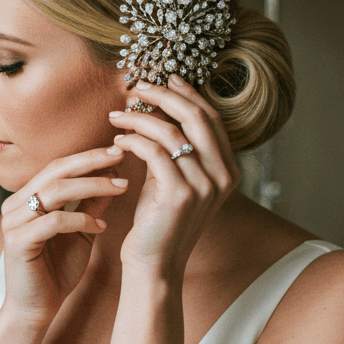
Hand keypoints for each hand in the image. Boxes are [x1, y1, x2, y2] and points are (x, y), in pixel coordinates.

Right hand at [0, 148, 128, 327]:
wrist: (36, 309)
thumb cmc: (57, 270)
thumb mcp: (81, 231)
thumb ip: (92, 204)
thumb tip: (115, 176)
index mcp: (27, 197)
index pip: (58, 166)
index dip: (88, 156)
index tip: (119, 151)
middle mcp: (15, 204)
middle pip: (55, 171)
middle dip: (91, 161)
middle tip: (121, 155)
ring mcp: (13, 222)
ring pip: (55, 191)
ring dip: (92, 186)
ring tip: (121, 187)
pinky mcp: (17, 242)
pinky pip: (53, 221)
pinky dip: (80, 219)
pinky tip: (102, 226)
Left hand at [108, 76, 238, 278]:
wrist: (154, 265)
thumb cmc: (158, 222)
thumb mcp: (172, 180)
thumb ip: (175, 149)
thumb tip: (159, 109)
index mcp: (227, 171)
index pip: (211, 118)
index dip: (188, 93)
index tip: (164, 77)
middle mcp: (222, 176)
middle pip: (196, 117)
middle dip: (164, 94)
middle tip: (137, 86)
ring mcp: (204, 186)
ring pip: (172, 131)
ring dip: (140, 117)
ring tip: (117, 115)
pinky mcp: (180, 194)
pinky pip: (154, 152)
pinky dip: (133, 140)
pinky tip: (117, 140)